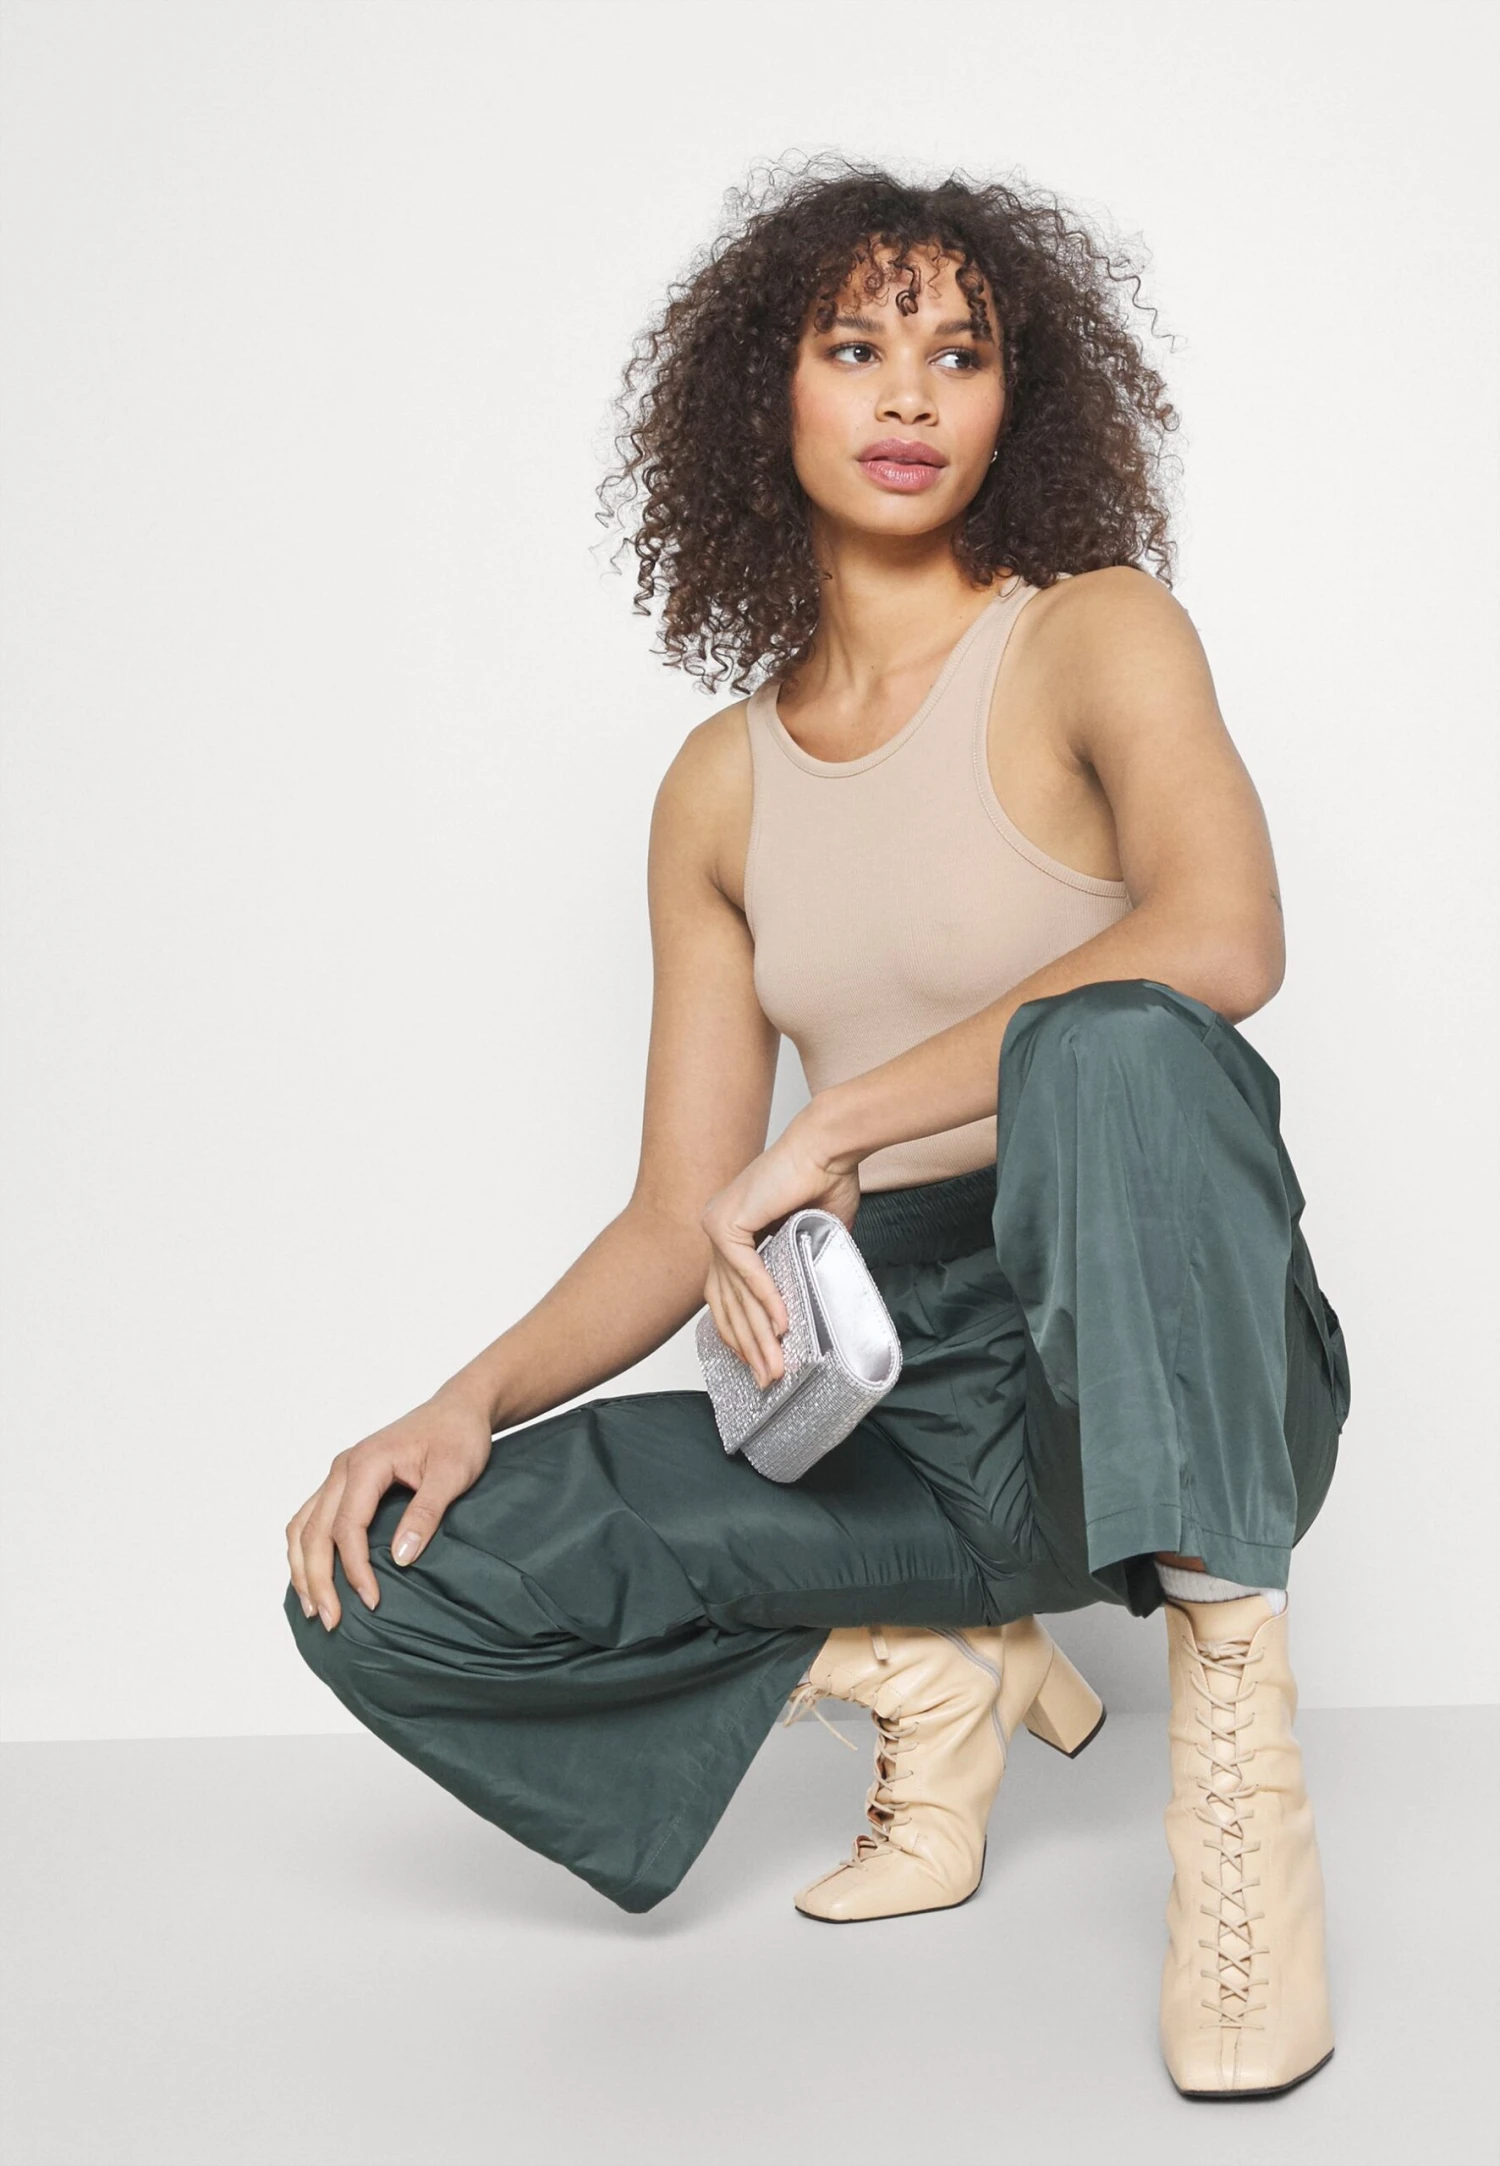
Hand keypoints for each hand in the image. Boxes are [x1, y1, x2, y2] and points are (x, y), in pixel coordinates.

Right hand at [284, 1386, 493, 1632]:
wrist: (459, 1409)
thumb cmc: (458, 1436)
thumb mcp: (453, 1473)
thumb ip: (426, 1513)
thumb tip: (400, 1559)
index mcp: (366, 1463)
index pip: (346, 1526)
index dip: (354, 1569)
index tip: (371, 1601)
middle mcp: (343, 1468)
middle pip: (313, 1531)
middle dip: (317, 1579)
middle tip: (331, 1621)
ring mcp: (339, 1473)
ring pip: (303, 1525)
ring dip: (302, 1567)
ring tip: (313, 1606)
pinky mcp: (344, 1482)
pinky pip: (311, 1518)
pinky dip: (306, 1549)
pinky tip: (313, 1576)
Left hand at [699, 1110, 861, 1388]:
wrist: (828, 1147)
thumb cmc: (825, 1180)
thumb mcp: (811, 1239)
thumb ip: (801, 1270)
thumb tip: (811, 1306)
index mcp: (731, 1234)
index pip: (725, 1297)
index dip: (740, 1334)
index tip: (756, 1365)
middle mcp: (716, 1230)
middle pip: (725, 1304)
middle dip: (748, 1347)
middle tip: (767, 1381)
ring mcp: (716, 1225)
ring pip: (734, 1295)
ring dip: (758, 1334)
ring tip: (777, 1366)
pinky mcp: (726, 1222)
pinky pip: (745, 1273)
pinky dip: (765, 1299)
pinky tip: (782, 1325)